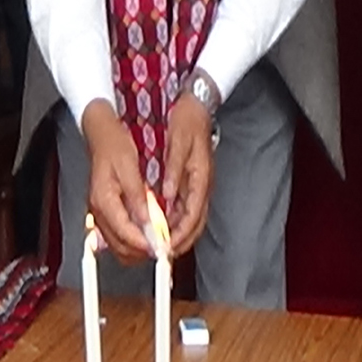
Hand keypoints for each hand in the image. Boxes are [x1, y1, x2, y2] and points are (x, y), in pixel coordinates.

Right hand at [79, 101, 157, 262]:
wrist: (102, 136)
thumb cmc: (114, 146)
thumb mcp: (130, 167)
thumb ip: (137, 196)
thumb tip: (147, 219)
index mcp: (103, 199)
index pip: (123, 231)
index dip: (143, 242)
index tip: (160, 246)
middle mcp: (98, 210)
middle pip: (119, 245)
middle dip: (142, 251)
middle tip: (163, 249)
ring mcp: (100, 213)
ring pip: (117, 245)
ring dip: (137, 250)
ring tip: (158, 245)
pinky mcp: (105, 212)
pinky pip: (117, 236)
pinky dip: (132, 241)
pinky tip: (147, 236)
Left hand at [159, 92, 214, 256]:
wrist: (196, 107)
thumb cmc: (188, 122)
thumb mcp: (179, 143)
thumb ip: (174, 170)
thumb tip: (168, 195)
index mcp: (201, 177)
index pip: (193, 214)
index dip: (180, 234)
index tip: (166, 246)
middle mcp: (202, 185)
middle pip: (195, 223)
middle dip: (180, 241)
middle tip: (162, 254)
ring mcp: (199, 185)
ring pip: (192, 219)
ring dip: (178, 234)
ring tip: (159, 245)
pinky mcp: (193, 183)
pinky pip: (186, 209)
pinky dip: (175, 222)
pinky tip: (161, 225)